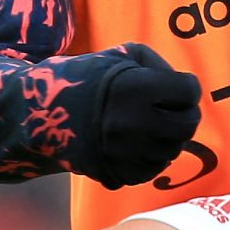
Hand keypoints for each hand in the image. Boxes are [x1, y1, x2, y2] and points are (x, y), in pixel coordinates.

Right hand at [77, 42, 202, 186]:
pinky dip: (150, 158)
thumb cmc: (85, 79)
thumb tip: (186, 90)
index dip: (185, 86)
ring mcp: (126, 153)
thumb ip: (157, 65)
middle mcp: (134, 123)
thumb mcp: (120, 55)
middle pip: (187, 124)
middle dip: (184, 114)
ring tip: (150, 126)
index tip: (176, 86)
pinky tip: (138, 145)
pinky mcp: (118, 173)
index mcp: (136, 88)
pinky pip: (152, 169)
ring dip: (168, 138)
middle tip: (172, 110)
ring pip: (172, 150)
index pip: (189, 91)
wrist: (40, 114)